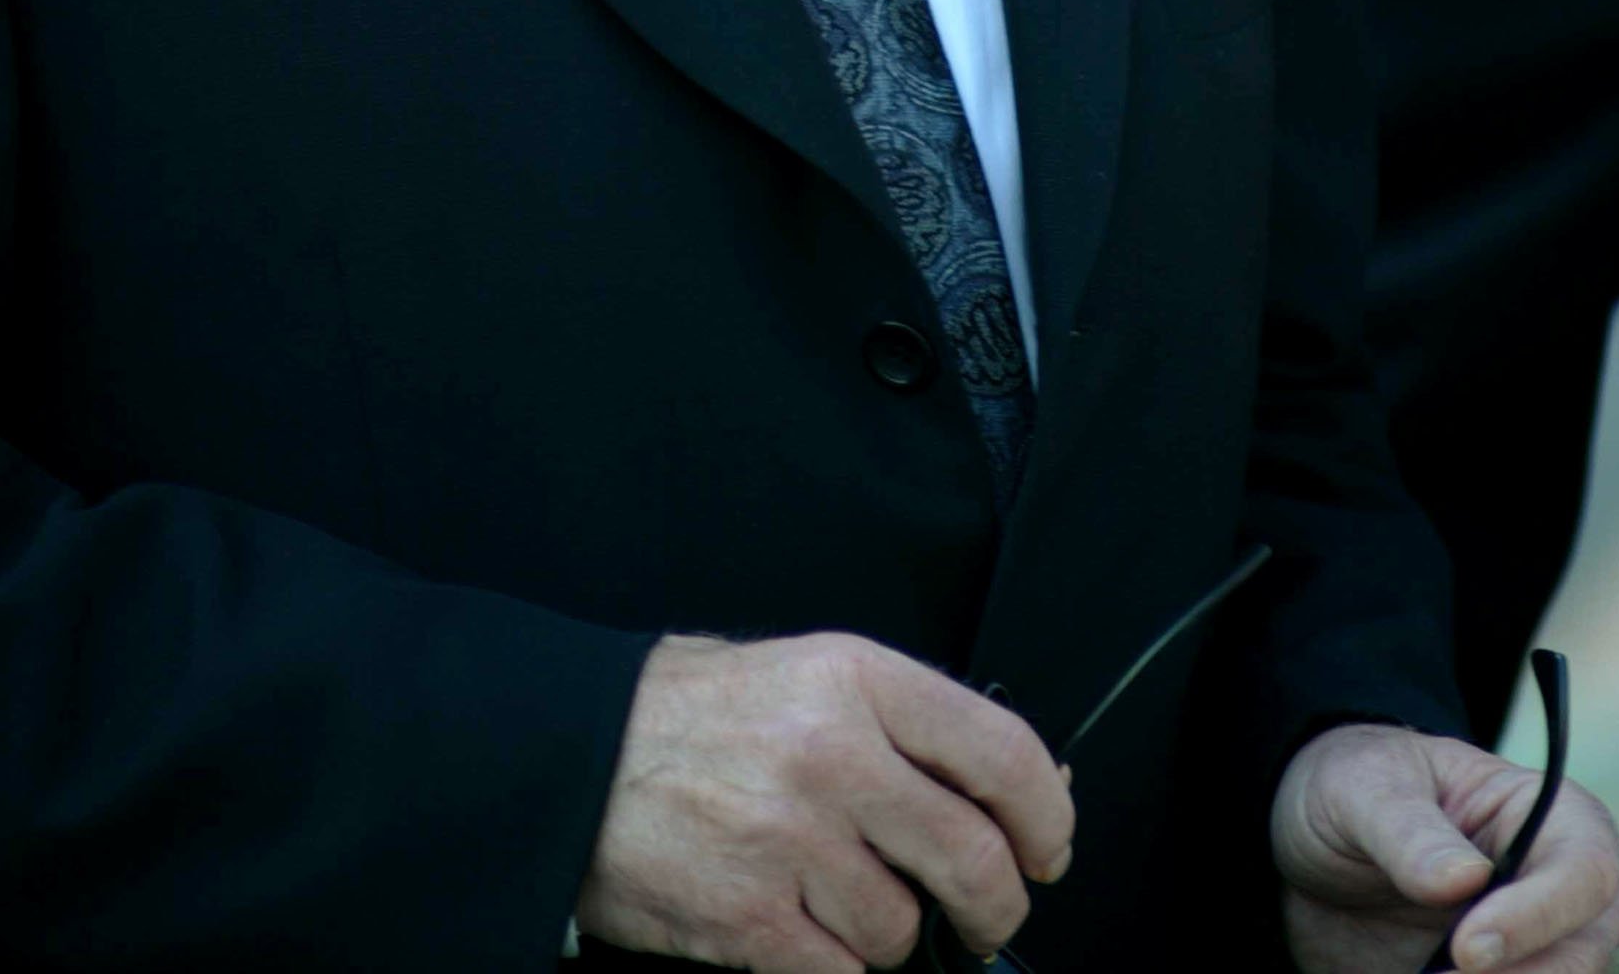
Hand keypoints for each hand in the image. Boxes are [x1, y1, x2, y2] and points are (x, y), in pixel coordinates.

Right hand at [574, 629, 1074, 970]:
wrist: (571, 756)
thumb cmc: (691, 712)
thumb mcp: (803, 674)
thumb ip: (904, 724)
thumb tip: (1025, 786)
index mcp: (855, 677)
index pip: (1001, 752)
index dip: (1046, 816)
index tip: (1047, 850)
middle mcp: (833, 753)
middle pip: (973, 859)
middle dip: (992, 907)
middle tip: (981, 915)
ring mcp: (791, 842)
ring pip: (903, 929)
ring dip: (888, 932)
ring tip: (839, 897)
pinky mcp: (750, 920)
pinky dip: (834, 967)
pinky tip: (801, 929)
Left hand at [1273, 723, 1618, 973]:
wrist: (1315, 850)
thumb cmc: (1357, 790)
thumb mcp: (1362, 787)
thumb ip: (1407, 829)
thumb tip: (1464, 879)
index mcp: (1543, 813)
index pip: (1585, 868)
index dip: (1540, 913)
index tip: (1469, 947)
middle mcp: (1553, 888)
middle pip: (1586, 950)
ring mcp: (1532, 945)